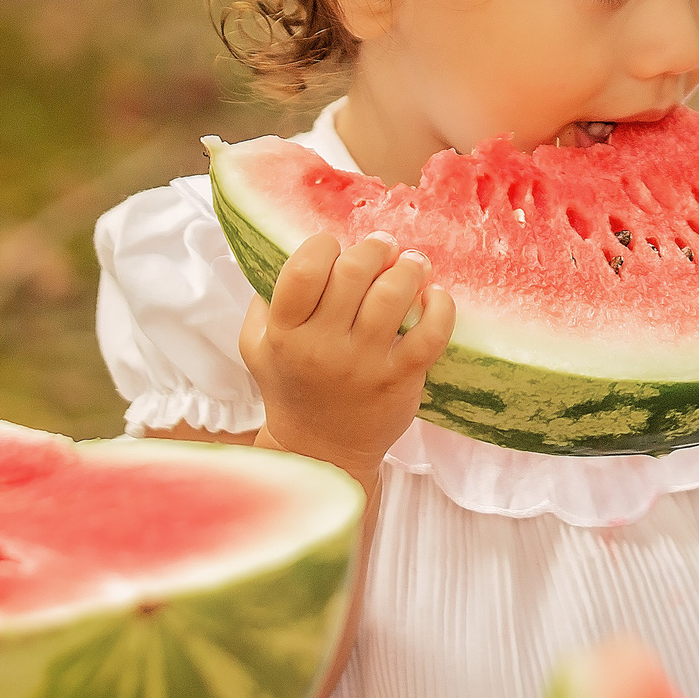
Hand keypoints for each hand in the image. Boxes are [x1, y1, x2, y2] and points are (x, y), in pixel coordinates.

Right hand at [240, 232, 454, 487]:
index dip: (324, 245)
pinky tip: (433, 296)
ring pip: (392, 296)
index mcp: (285, 332)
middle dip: (374, 249)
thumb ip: (264, 300)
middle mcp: (322, 347)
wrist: (320, 451)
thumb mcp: (258, 347)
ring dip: (409, 268)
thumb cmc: (292, 387)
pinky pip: (431, 334)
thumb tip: (285, 248)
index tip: (337, 247)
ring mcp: (363, 364)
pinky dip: (440, 306)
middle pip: (353, 273)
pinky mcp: (399, 379)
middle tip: (384, 248)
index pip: (305, 269)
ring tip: (412, 264)